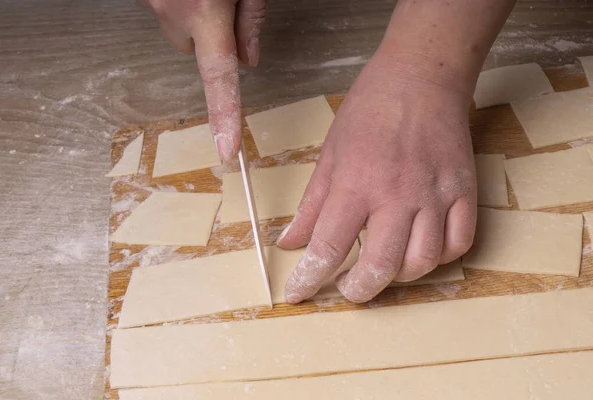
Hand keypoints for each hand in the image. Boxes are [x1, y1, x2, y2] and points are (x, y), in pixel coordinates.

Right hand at [139, 0, 266, 158]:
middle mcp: (170, 11)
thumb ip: (250, 18)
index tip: (228, 149)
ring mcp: (147, 1)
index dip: (224, 117)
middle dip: (207, 33)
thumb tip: (247, 59)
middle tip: (219, 1)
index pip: (219, 78)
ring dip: (189, 11)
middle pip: (192, 48)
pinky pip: (162, 8)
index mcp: (204, 10)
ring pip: (176, 27)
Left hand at [277, 53, 476, 302]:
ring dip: (398, 278)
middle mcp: (397, 194)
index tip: (298, 294)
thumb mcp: (329, 154)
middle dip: (358, 290)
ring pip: (423, 262)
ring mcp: (435, 194)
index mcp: (356, 183)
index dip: (309, 278)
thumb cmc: (369, 111)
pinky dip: (438, 259)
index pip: (328, 246)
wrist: (421, 77)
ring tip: (382, 267)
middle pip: (380, 266)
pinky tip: (419, 249)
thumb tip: (289, 242)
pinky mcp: (464, 191)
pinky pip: (458, 244)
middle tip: (346, 288)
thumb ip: (312, 204)